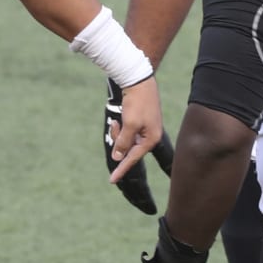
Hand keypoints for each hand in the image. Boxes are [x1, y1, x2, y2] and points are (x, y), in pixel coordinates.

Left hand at [106, 78, 174, 214]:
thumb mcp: (129, 125)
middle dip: (118, 139)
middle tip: (115, 125)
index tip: (111, 180)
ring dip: (118, 132)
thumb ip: (123, 143)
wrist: (138, 81)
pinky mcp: (139, 123)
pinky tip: (118, 119)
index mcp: (151, 139)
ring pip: (126, 140)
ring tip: (116, 121)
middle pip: (128, 149)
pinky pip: (126, 132)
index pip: (133, 158)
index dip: (121, 169)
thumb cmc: (137, 103)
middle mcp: (150, 137)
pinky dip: (120, 127)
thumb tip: (118, 157)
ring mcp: (145, 130)